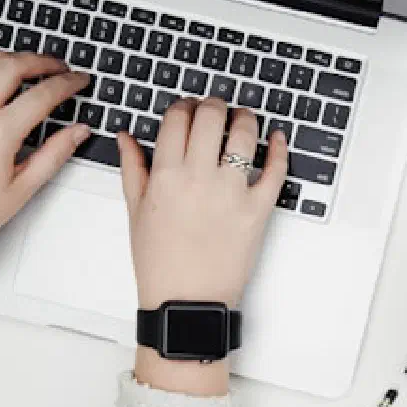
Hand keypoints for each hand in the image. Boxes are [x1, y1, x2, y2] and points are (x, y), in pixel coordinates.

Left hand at [0, 51, 91, 243]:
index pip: (42, 94)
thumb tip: (78, 132)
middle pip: (12, 65)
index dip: (67, 83)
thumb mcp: (22, 188)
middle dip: (41, 61)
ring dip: (8, 57)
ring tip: (24, 63)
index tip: (78, 80)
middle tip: (58, 66)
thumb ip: (55, 154)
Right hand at [117, 97, 288, 310]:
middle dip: (214, 105)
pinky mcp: (258, 210)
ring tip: (243, 120)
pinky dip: (279, 149)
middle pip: (211, 117)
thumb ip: (133, 168)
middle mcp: (199, 178)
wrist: (186, 301)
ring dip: (246, 118)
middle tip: (216, 109)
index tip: (188, 109)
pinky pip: (275, 170)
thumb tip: (127, 136)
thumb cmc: (160, 262)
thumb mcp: (136, 212)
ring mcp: (232, 193)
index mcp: (166, 176)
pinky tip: (277, 138)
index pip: (178, 118)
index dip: (184, 106)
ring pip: (245, 135)